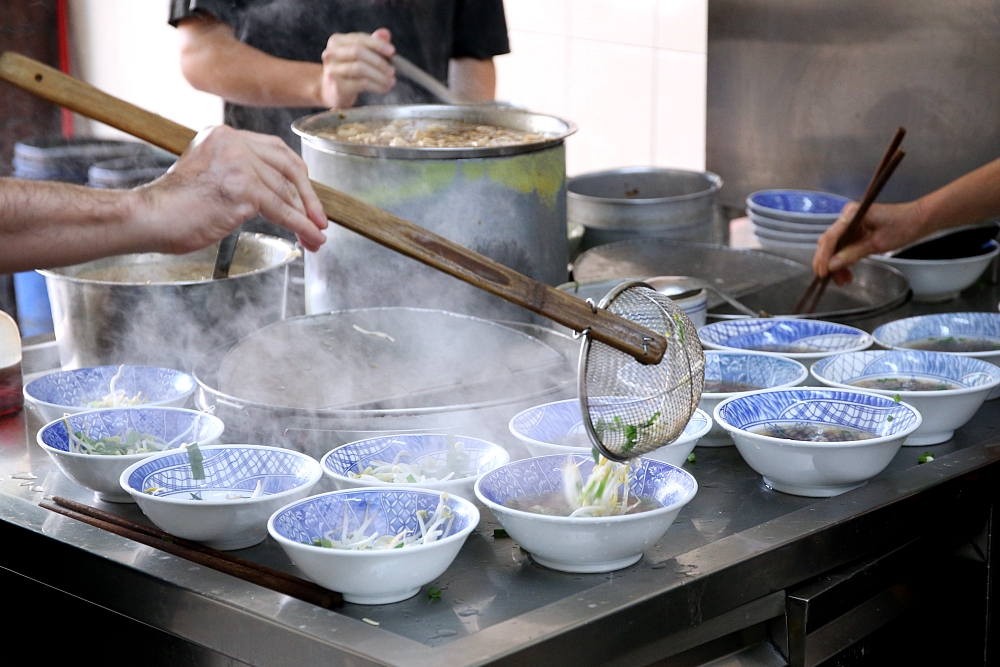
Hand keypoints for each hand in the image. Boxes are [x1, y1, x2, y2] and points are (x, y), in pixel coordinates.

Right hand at [134, 125, 327, 252]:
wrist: (149, 217)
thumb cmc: (174, 207)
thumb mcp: (207, 175)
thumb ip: (238, 173)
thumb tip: (278, 194)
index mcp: (223, 135)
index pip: (274, 150)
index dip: (297, 175)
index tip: (307, 197)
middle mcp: (233, 143)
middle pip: (287, 167)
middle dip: (308, 196)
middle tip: (320, 219)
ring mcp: (239, 164)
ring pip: (286, 193)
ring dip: (305, 218)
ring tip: (315, 237)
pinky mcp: (244, 189)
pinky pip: (282, 211)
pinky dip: (300, 227)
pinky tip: (310, 238)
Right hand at [319, 28, 395, 106]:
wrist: (330, 91)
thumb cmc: (349, 70)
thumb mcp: (360, 55)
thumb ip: (373, 43)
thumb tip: (385, 34)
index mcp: (337, 41)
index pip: (359, 39)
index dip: (377, 44)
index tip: (392, 51)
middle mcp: (331, 53)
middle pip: (358, 52)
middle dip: (378, 61)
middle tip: (393, 70)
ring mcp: (332, 70)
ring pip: (359, 68)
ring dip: (379, 75)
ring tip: (391, 81)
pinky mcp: (338, 86)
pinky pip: (361, 83)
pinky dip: (376, 86)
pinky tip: (384, 88)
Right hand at [812, 200, 927, 284]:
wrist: (919, 219)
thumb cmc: (902, 228)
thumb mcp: (877, 244)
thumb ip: (852, 254)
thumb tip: (831, 266)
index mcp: (851, 214)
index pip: (831, 237)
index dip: (824, 257)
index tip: (823, 273)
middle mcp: (847, 216)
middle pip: (829, 241)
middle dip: (827, 261)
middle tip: (829, 279)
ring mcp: (850, 223)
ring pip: (835, 246)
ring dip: (835, 263)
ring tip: (842, 280)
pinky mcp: (855, 229)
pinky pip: (844, 246)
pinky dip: (843, 259)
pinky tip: (846, 272)